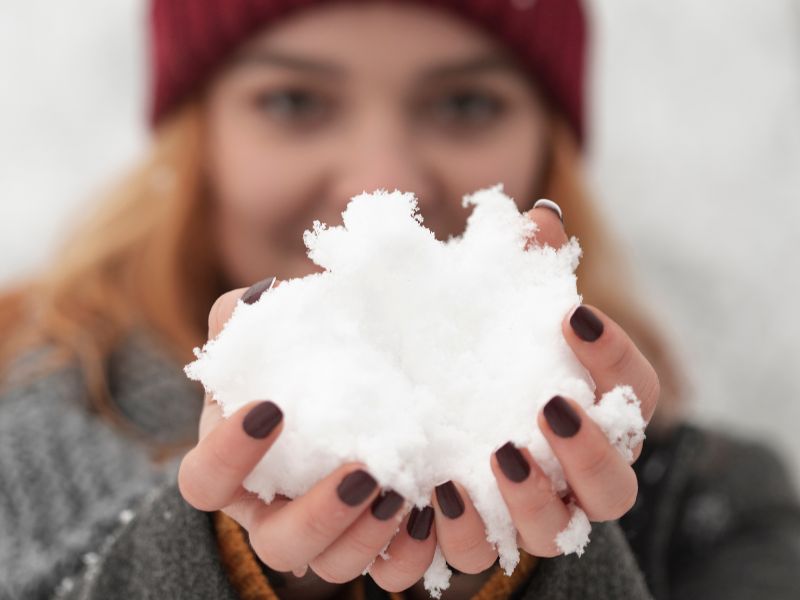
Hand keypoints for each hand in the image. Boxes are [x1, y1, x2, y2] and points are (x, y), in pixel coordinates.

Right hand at [177, 280, 435, 592]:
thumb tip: (263, 296)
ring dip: (367, 537)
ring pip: (332, 568)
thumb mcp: (272, 337)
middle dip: (317, 515)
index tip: (272, 408)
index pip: (205, 481)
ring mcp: (323, 537)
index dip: (229, 455)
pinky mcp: (371, 543)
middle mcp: (272, 512)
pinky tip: (432, 511)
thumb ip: (251, 316)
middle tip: (360, 471)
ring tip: (402, 490)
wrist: (352, 394)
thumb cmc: (299, 363)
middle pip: (276, 544)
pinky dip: (409, 552)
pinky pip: (388, 573)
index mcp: (233, 467)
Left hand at [385, 200, 659, 574]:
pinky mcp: (483, 532)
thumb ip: (524, 271)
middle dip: (592, 451)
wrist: (443, 416)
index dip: (616, 357)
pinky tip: (435, 491)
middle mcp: (577, 472)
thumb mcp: (499, 311)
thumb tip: (538, 219)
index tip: (571, 314)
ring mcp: (534, 510)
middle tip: (551, 407)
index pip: (635, 391)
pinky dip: (465, 528)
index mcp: (596, 412)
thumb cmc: (488, 355)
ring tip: (499, 454)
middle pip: (617, 484)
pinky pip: (484, 549)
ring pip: (558, 530)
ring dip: (534, 499)